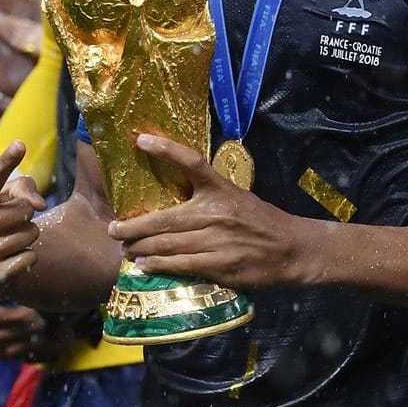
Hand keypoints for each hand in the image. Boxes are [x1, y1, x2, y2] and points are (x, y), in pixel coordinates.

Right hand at [0, 143, 46, 293]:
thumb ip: (19, 189)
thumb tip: (41, 204)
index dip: (7, 161)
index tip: (20, 145)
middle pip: (25, 209)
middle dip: (26, 212)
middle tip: (13, 219)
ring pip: (31, 234)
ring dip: (28, 234)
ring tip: (11, 237)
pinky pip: (30, 258)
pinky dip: (28, 256)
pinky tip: (12, 257)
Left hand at [108, 134, 318, 290]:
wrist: (293, 249)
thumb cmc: (261, 222)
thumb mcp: (237, 198)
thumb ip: (207, 198)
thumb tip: (169, 202)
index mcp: (221, 189)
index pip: (191, 162)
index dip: (165, 149)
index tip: (139, 139)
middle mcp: (217, 212)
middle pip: (165, 217)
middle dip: (134, 226)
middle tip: (114, 229)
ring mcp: (218, 240)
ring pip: (168, 244)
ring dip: (141, 248)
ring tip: (125, 249)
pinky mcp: (221, 265)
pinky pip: (181, 264)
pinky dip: (159, 266)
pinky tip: (144, 267)